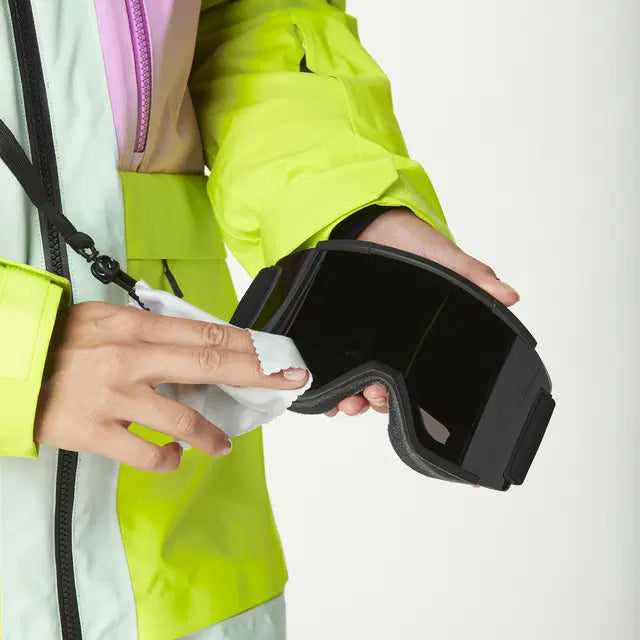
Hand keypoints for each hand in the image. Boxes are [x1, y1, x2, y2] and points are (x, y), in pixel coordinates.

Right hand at [36, 302, 307, 471]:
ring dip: (211, 434)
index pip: (206, 334)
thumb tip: (198, 343)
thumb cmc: (62, 341)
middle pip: (208, 364)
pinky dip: (167, 458)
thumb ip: (152, 331)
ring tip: (224, 445)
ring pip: (182, 417)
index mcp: (135, 326)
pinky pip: (145, 452)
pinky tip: (174, 457)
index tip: (277, 353)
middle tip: (287, 380)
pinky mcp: (94, 430)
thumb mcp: (109, 320)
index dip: (248, 345)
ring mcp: (114, 395)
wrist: (10, 364)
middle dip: (256, 373)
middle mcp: (131, 358)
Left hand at [324, 208, 519, 416]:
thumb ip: (472, 277)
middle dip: (377, 401)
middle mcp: (389, 343)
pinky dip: (326, 382)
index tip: (395, 399)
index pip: (417, 379)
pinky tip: (322, 391)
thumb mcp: (443, 258)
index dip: (407, 398)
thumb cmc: (408, 239)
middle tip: (371, 396)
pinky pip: (329, 364)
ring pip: (356, 383)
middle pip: (385, 388)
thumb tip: (509, 296)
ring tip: (346, 401)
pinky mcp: (335, 331)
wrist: (367, 221)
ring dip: (351, 398)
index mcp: (417, 335)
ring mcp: (361, 339)